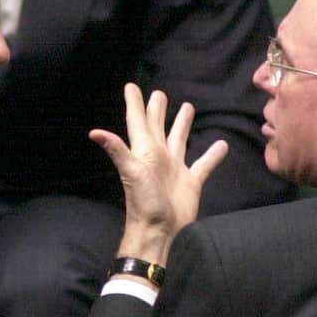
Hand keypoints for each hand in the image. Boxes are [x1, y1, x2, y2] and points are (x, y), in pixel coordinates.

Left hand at [89, 84, 227, 263]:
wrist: (159, 230)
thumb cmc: (143, 200)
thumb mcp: (130, 171)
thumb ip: (116, 150)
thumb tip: (94, 132)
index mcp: (144, 150)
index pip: (137, 121)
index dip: (134, 104)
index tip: (131, 86)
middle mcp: (159, 156)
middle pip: (157, 127)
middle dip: (157, 110)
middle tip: (160, 93)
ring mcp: (175, 168)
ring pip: (179, 140)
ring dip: (182, 124)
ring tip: (188, 107)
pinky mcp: (191, 181)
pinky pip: (204, 164)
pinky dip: (213, 154)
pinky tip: (222, 144)